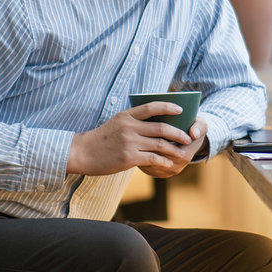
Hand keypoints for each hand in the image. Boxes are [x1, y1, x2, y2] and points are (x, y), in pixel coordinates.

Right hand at [67, 103, 202, 176]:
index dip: (168, 107)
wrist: (83, 153)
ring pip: (160, 144)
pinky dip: (163, 161)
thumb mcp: (117, 122)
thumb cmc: (102, 138)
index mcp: (127, 115)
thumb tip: (156, 122)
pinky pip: (152, 159)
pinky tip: (169, 164)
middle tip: (187, 137)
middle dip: (178, 133)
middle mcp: (130, 127)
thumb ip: (134, 121)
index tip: (180, 110)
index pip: (151, 107)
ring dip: (174, 148)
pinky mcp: (129, 158)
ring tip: (182, 152)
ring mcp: (129, 143)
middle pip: (162, 128)